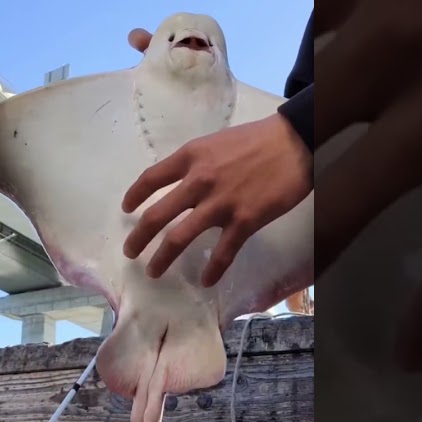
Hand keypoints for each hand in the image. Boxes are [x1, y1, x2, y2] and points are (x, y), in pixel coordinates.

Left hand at [121, 29, 311, 285]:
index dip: (134, 196)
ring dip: (162, 258)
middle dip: (139, 238)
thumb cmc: (256, 140)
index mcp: (190, 157)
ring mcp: (220, 204)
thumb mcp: (215, 143)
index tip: (127, 209)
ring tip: (154, 271)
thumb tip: (179, 183)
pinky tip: (205, 281)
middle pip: (157, 215)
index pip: (151, 179)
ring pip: (180, 238)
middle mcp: (199, 181)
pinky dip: (212, 271)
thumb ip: (195, 163)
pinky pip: (223, 253)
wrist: (294, 143)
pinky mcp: (244, 221)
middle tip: (130, 252)